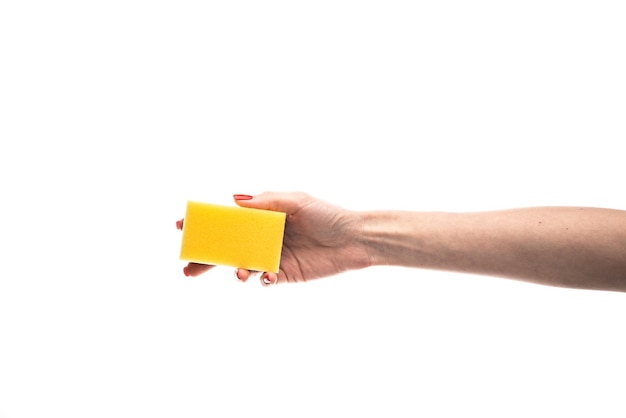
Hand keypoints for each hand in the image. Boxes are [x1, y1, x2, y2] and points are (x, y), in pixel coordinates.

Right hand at [178, 192, 369, 285]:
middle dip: (207, 257)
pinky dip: (260, 279)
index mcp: (262, 218)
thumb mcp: (296, 201)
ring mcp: (272, 256)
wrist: (354, 239)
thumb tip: (234, 200)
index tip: (183, 227)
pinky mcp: (284, 274)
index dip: (206, 225)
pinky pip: (264, 279)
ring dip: (235, 271)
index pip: (228, 222)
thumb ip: (266, 201)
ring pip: (242, 265)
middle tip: (188, 266)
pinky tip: (266, 275)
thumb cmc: (327, 215)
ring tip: (239, 274)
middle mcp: (263, 237)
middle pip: (228, 248)